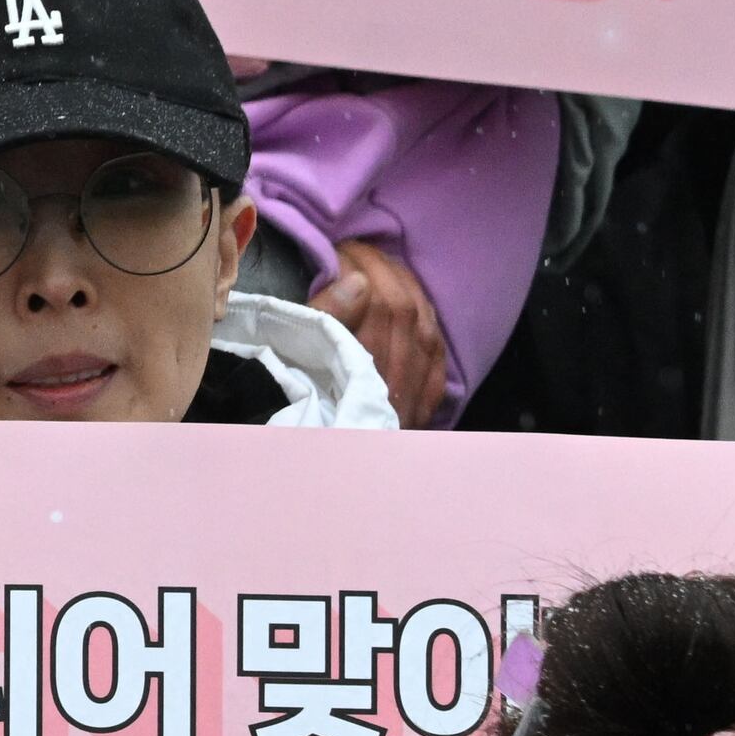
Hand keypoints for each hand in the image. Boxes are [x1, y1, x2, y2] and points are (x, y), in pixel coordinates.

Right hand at [313, 234, 454, 425]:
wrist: (327, 484)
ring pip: (427, 330)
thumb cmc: (296, 421)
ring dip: (410, 292)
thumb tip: (357, 281)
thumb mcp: (297, 368)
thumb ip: (327, 322)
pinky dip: (430, 329)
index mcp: (365, 366)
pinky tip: (419, 315)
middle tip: (360, 251)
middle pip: (407, 310)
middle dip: (386, 271)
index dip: (364, 267)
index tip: (341, 250)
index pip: (380, 300)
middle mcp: (399, 380)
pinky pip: (438, 360)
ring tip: (386, 271)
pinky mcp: (422, 412)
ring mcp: (415, 396)